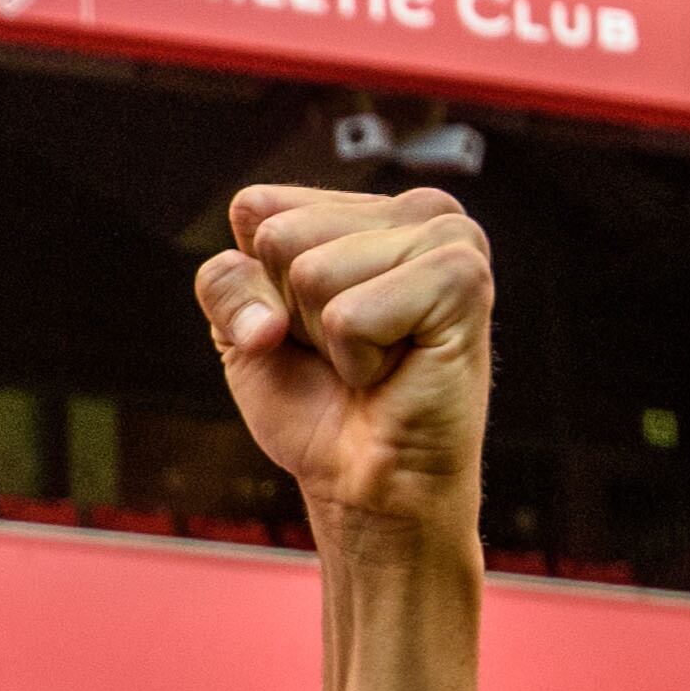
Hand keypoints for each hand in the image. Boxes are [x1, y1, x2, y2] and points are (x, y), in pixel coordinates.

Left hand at [191, 185, 492, 533]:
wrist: (366, 483)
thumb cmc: (317, 406)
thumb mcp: (243, 332)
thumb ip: (226, 281)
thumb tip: (267, 314)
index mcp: (362, 208)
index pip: (255, 208)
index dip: (255, 287)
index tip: (300, 329)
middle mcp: (413, 209)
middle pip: (280, 237)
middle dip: (293, 313)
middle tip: (346, 351)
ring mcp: (447, 235)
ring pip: (311, 272)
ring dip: (327, 338)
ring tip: (373, 361)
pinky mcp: (463, 277)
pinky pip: (349, 314)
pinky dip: (356, 359)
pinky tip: (396, 370)